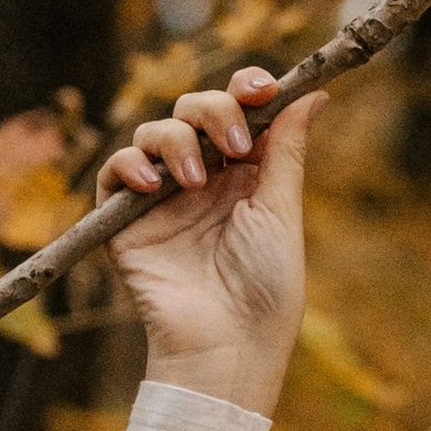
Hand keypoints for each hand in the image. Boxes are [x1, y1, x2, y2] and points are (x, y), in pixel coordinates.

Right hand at [95, 65, 322, 414]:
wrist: (229, 342)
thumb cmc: (267, 287)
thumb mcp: (281, 210)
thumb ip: (287, 148)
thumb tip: (314, 93)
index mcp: (246, 173)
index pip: (238, 111)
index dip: (246, 89)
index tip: (261, 89)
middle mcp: (204, 177)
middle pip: (194, 109)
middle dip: (213, 111)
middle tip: (234, 145)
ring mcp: (163, 196)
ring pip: (155, 131)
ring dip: (176, 141)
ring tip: (196, 182)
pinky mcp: (126, 219)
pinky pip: (115, 171)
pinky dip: (130, 165)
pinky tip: (152, 185)